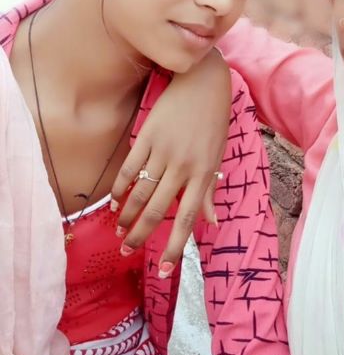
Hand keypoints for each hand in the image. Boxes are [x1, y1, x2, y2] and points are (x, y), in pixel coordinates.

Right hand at [110, 49, 230, 272]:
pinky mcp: (148, 136)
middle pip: (158, 210)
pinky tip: (115, 202)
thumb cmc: (213, 121)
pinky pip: (129, 169)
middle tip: (128, 253)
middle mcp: (184, 166)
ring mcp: (164, 151)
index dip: (175, 247)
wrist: (203, 82)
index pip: (188, 219)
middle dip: (141, 236)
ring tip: (119, 232)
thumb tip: (212, 223)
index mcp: (204, 173)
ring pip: (140, 193)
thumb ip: (209, 191)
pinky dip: (120, 188)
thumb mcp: (217, 156)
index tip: (165, 272)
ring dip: (127, 216)